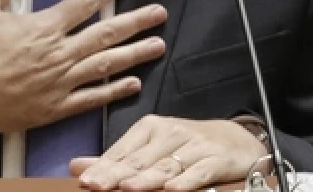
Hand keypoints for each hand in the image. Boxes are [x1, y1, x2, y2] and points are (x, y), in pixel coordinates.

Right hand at [0, 0, 168, 137]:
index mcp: (43, 27)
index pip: (84, 3)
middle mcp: (58, 53)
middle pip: (105, 34)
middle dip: (135, 22)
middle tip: (160, 14)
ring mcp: (59, 83)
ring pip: (104, 66)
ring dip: (134, 55)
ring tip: (157, 45)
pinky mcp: (54, 108)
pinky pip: (90, 100)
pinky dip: (113, 91)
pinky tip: (133, 85)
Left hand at [71, 116, 267, 190]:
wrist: (237, 140)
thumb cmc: (186, 146)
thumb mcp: (150, 147)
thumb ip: (116, 159)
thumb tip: (76, 166)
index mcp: (150, 128)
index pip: (122, 152)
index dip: (103, 168)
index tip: (85, 181)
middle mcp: (171, 133)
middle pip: (140, 160)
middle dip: (117, 175)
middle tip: (96, 186)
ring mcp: (195, 145)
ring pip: (167, 165)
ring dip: (146, 178)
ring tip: (127, 188)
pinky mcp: (217, 158)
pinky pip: (199, 171)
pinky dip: (186, 180)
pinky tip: (172, 189)